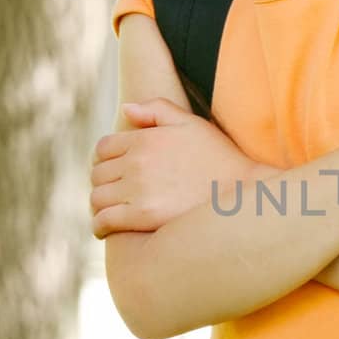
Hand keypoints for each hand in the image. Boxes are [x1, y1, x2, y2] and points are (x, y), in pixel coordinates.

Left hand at [89, 97, 256, 238]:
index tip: (113, 172)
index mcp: (144, 139)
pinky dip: (98, 225)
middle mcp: (136, 162)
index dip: (105, 160)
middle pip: (97, 174)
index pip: (103, 148)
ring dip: (99, 204)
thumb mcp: (191, 123)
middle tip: (113, 194)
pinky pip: (104, 220)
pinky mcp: (142, 216)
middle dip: (103, 183)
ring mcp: (138, 189)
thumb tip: (125, 110)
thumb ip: (157, 109)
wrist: (241, 192)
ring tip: (109, 211)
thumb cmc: (220, 157)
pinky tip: (104, 229)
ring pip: (97, 197)